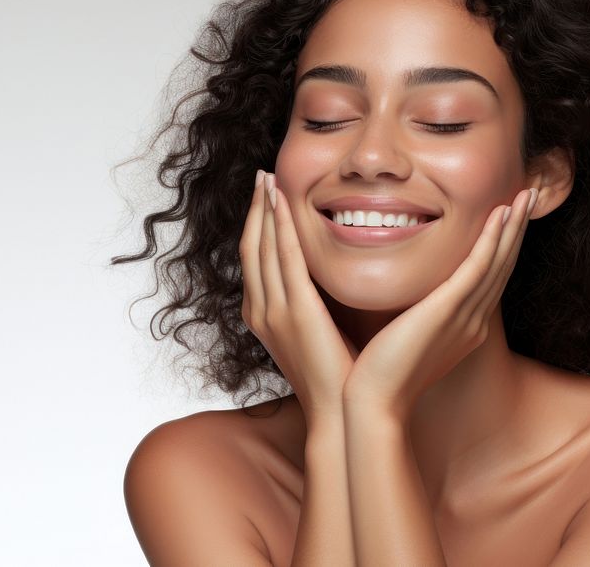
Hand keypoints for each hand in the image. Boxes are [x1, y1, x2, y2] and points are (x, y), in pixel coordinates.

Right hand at [239, 171, 358, 423]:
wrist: (339, 414)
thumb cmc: (336, 376)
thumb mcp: (317, 333)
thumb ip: (314, 303)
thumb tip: (327, 277)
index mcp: (262, 317)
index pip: (254, 259)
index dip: (256, 224)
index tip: (264, 196)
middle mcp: (260, 311)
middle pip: (251, 246)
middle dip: (255, 208)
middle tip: (261, 175)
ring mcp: (274, 311)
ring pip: (263, 247)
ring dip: (264, 208)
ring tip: (268, 178)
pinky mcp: (297, 311)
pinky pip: (285, 258)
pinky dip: (281, 227)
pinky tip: (283, 202)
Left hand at [342, 187, 537, 420]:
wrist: (376, 402)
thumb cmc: (382, 374)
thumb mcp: (407, 338)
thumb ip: (416, 315)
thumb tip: (410, 299)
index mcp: (464, 327)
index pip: (489, 278)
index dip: (503, 246)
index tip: (509, 217)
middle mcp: (472, 321)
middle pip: (502, 266)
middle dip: (517, 229)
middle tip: (529, 196)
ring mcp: (465, 316)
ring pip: (497, 262)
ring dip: (513, 226)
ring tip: (525, 195)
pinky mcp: (449, 310)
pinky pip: (478, 268)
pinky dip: (492, 240)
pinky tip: (501, 215)